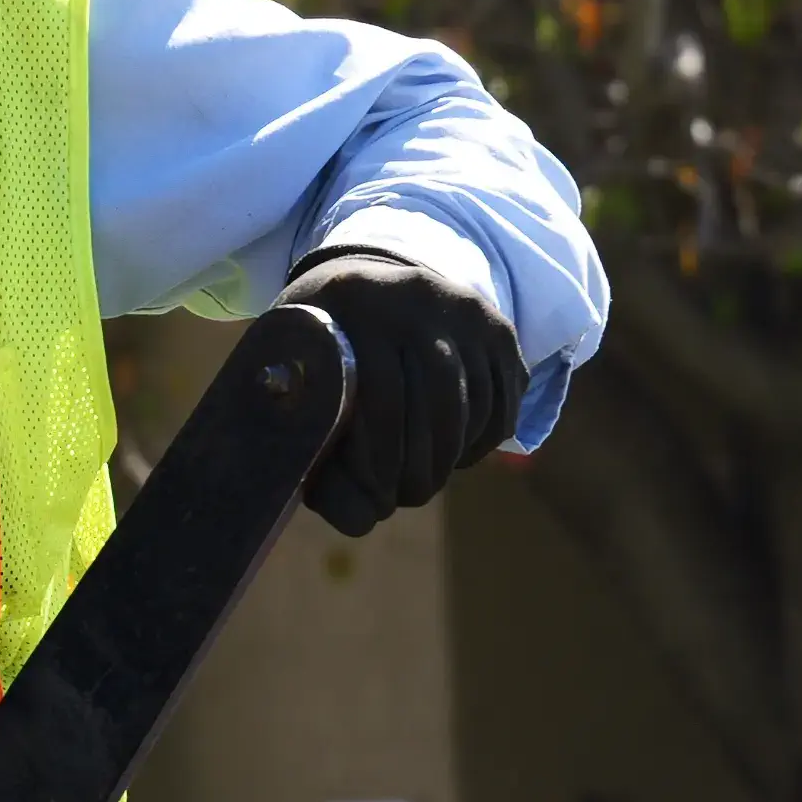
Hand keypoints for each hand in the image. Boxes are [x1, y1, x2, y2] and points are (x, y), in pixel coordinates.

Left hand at [278, 247, 523, 536]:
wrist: (364, 281)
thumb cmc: (317, 350)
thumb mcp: (298, 387)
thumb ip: (317, 457)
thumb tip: (362, 521)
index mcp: (353, 297)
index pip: (383, 396)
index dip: (382, 460)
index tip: (375, 495)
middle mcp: (416, 293)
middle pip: (436, 402)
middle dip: (422, 466)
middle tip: (405, 496)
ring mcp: (464, 307)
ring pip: (475, 405)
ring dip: (452, 458)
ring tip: (424, 481)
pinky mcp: (498, 327)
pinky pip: (502, 402)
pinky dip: (481, 440)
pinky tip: (453, 455)